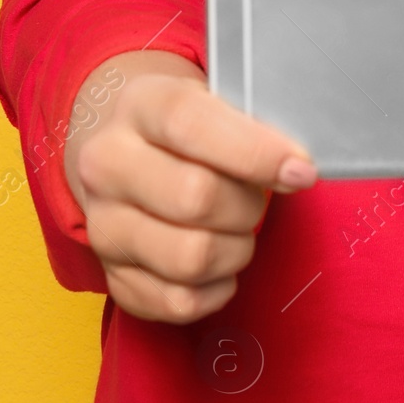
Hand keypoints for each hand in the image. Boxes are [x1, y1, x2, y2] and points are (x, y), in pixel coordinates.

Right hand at [65, 50, 317, 322]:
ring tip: (239, 230)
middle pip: (195, 198)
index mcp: (139, 105)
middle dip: (248, 205)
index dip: (255, 152)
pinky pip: (179, 303)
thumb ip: (252, 126)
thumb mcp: (212, 99)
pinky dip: (217, 290)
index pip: (191, 125)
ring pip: (190, 257)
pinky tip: (221, 264)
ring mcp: (102, 225)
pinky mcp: (113, 276)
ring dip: (236, 250)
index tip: (301, 171)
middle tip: (258, 199)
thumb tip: (296, 170)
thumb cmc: (186, 128)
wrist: (124, 148)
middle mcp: (107, 165)